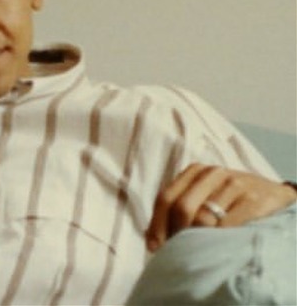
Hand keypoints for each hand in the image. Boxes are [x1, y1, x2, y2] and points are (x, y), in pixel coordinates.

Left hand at [146, 163, 296, 250]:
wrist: (274, 195)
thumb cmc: (231, 200)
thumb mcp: (205, 197)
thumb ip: (179, 210)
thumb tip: (150, 241)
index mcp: (194, 172)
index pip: (165, 198)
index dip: (156, 225)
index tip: (154, 248)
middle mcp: (213, 173)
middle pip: (181, 208)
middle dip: (176, 233)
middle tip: (178, 252)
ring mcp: (234, 184)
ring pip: (203, 219)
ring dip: (197, 240)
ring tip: (198, 250)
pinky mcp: (253, 200)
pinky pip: (226, 226)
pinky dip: (218, 240)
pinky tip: (219, 246)